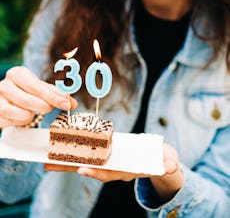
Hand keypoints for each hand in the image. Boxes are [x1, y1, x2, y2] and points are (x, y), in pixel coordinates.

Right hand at [0, 66, 77, 127]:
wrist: (5, 99)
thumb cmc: (25, 91)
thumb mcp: (40, 88)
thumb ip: (56, 94)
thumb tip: (72, 103)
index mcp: (17, 74)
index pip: (38, 88)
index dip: (54, 97)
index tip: (67, 104)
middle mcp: (5, 85)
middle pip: (30, 100)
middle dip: (46, 106)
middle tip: (51, 107)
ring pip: (23, 112)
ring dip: (32, 114)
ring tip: (31, 109)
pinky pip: (15, 121)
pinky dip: (23, 120)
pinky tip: (21, 114)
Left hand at [44, 143, 182, 201]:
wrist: (161, 160)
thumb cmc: (164, 160)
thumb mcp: (168, 160)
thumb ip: (169, 163)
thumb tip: (170, 165)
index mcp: (128, 169)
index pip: (111, 173)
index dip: (98, 172)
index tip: (83, 169)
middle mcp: (117, 167)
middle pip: (92, 168)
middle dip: (72, 167)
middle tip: (50, 165)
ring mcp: (113, 159)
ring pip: (89, 160)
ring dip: (70, 159)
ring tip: (51, 157)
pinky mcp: (111, 151)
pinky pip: (94, 152)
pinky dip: (80, 150)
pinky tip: (68, 146)